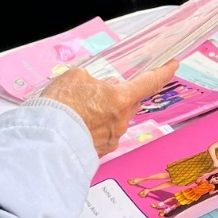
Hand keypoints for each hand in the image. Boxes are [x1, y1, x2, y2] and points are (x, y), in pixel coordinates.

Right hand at [42, 61, 179, 155]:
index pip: (149, 83)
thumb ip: (94, 80)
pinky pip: (104, 134)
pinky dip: (95, 128)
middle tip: (100, 91)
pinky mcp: (101, 151)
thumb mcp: (75, 77)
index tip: (172, 66)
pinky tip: (79, 125)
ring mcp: (112, 138)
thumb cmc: (59, 107)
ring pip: (116, 119)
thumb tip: (98, 88)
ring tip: (80, 110)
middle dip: (120, 95)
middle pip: (130, 102)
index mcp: (120, 99)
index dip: (162, 73)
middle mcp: (121, 121)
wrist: (45, 140)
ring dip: (105, 112)